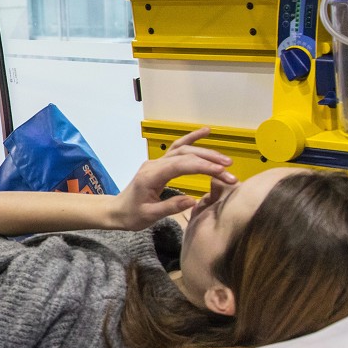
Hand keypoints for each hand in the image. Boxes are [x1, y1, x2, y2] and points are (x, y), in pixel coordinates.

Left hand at [110, 127, 235, 230]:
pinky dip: (191, 139)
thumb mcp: (149, 216)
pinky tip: (205, 131)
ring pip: (183, 150)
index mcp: (150, 176)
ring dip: (205, 153)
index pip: (180, 166)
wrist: (117, 210)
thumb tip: (192, 200)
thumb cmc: (131, 215)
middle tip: (229, 170)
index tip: (221, 171)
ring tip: (225, 160)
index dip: (202, 166)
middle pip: (185, 156)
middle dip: (209, 161)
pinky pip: (176, 148)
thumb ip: (169, 207)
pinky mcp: (160, 164)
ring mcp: (156, 162)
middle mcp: (154, 165)